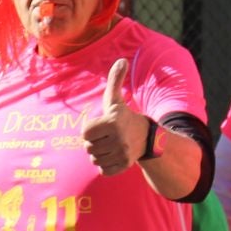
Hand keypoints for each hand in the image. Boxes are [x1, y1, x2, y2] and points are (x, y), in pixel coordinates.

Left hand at [81, 59, 146, 177]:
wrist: (146, 137)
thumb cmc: (124, 116)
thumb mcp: (116, 99)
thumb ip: (115, 80)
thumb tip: (121, 60)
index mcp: (112, 122)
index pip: (84, 133)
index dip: (90, 130)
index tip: (101, 126)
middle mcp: (118, 139)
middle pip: (88, 147)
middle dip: (94, 142)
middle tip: (106, 137)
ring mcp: (122, 154)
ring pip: (94, 159)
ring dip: (99, 154)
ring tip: (110, 145)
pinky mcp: (123, 166)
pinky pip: (102, 170)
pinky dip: (105, 165)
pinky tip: (113, 155)